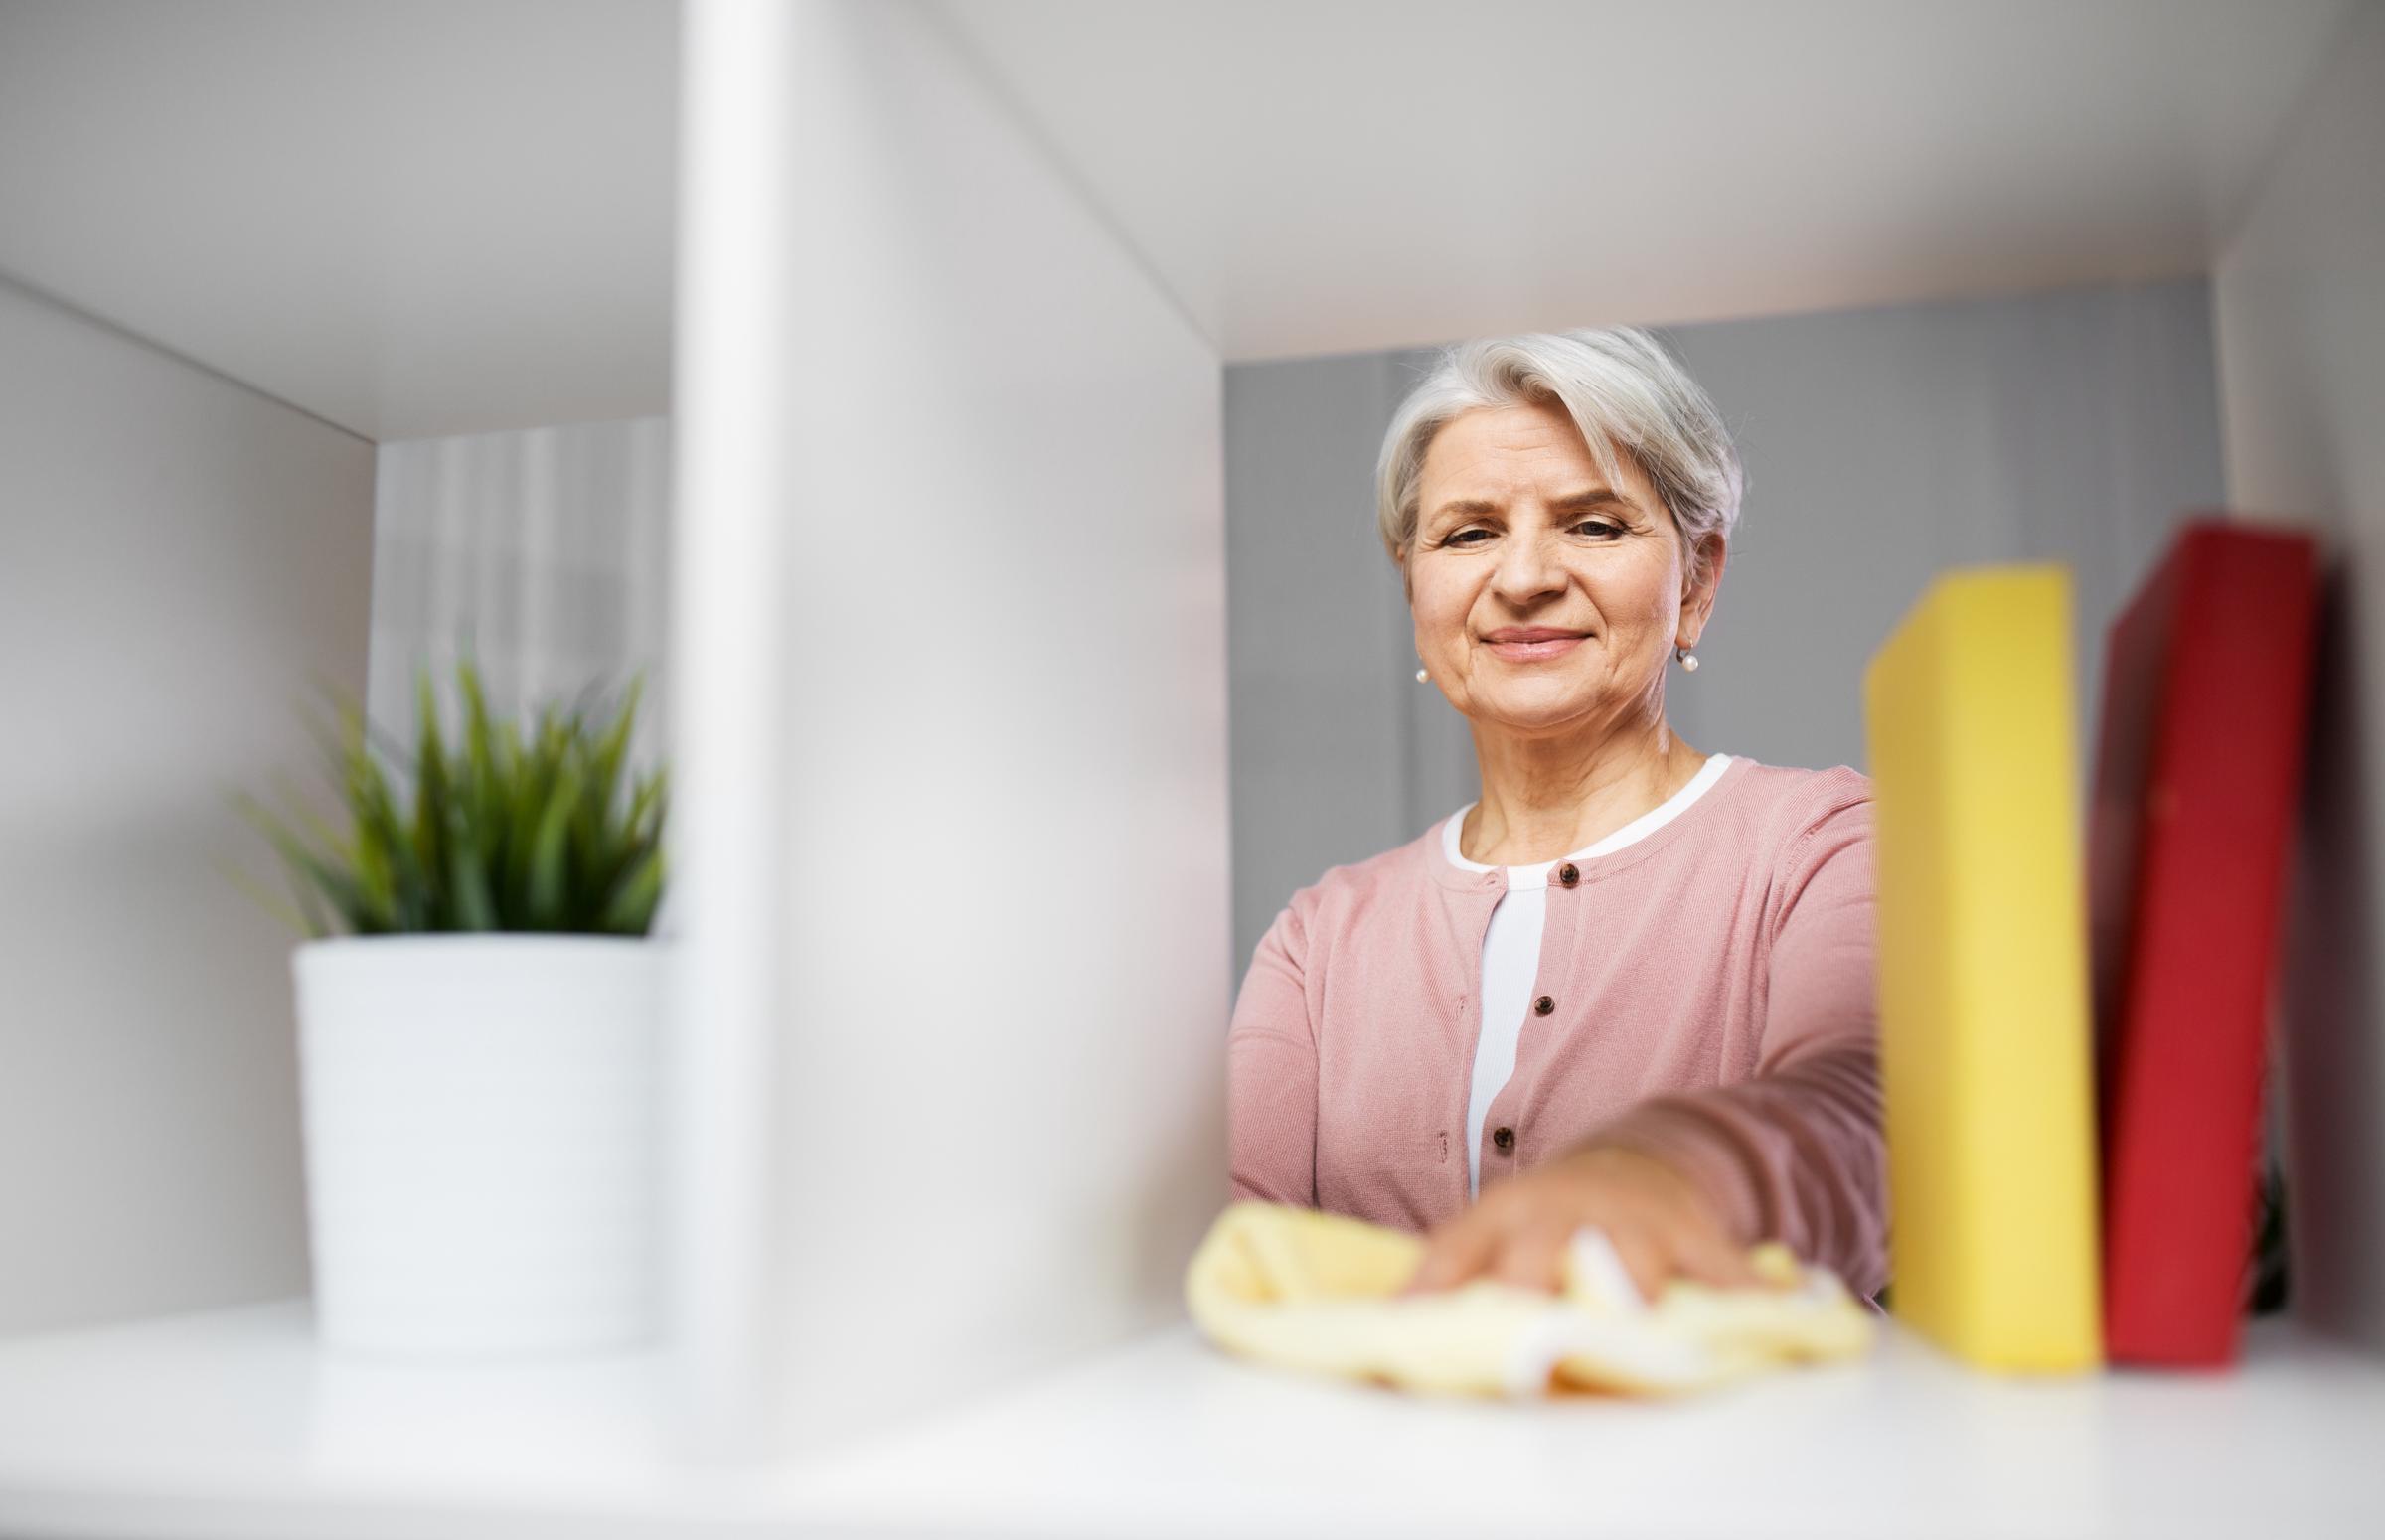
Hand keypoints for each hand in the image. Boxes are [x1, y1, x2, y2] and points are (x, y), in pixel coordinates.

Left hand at [1398, 1143, 1774, 1302]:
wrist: (1632, 1164)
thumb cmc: (1544, 1223)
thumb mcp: (1489, 1235)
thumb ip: (1448, 1283)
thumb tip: (1391, 1336)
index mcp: (1501, 1216)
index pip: (1455, 1250)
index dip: (1434, 1289)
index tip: (1415, 1330)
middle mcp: (1561, 1214)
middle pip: (1540, 1252)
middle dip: (1532, 1291)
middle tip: (1527, 1342)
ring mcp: (1631, 1223)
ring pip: (1631, 1258)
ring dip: (1633, 1293)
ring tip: (1638, 1332)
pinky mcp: (1694, 1237)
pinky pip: (1726, 1270)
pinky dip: (1749, 1296)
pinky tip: (1772, 1318)